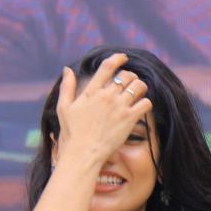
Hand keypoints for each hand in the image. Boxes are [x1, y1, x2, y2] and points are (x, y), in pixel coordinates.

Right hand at [55, 52, 152, 172]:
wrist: (83, 153)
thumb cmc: (72, 133)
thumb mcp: (64, 108)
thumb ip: (67, 87)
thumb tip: (67, 69)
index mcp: (92, 91)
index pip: (108, 67)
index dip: (118, 58)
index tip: (124, 58)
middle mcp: (107, 96)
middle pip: (127, 75)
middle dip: (130, 77)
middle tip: (130, 83)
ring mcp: (119, 107)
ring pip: (139, 86)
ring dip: (140, 87)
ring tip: (138, 93)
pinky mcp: (129, 119)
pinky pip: (146, 103)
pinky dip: (146, 103)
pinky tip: (141, 107)